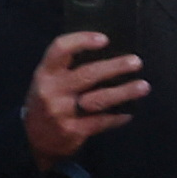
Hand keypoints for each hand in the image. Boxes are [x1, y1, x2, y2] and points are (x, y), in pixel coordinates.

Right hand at [21, 30, 147, 168]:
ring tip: (143, 86)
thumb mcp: (48, 80)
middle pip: (87, 74)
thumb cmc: (47, 101)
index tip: (104, 39)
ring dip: (123, 92)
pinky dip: (117, 117)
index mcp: (46, 72)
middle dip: (114, 67)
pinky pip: (101, 122)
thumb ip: (68, 68)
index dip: (82, 41)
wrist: (32, 138)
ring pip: (98, 99)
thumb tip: (105, 53)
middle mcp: (53, 90)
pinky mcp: (74, 130)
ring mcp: (63, 112)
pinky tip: (130, 112)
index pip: (60, 49)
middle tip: (136, 62)